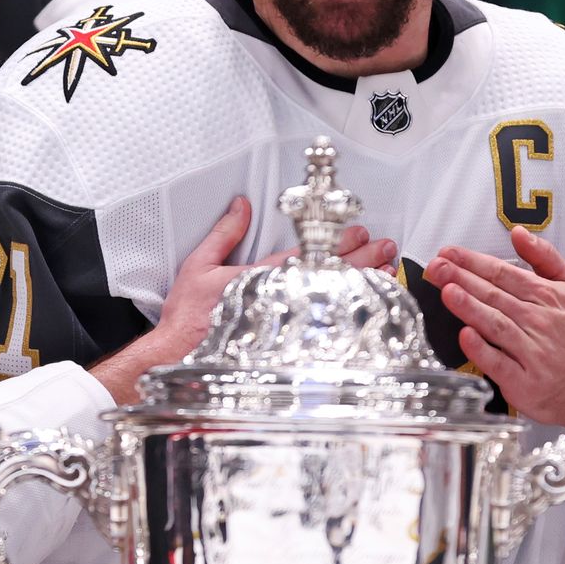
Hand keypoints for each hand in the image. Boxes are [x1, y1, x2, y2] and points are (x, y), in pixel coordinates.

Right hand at [158, 195, 396, 351]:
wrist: (176, 357)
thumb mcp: (198, 265)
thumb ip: (224, 234)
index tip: (359, 230)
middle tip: (384, 247)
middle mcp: (277, 300)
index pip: (307, 254)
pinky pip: (327, 325)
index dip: (336, 241)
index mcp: (259, 278)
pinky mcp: (286, 344)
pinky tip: (371, 305)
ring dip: (362, 283)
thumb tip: (241, 206)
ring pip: (333, 299)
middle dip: (359, 258)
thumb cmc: (187, 316)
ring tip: (388, 270)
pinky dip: (352, 313)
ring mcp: (285, 324)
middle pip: (327, 275)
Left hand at [426, 226, 564, 437]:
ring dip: (471, 307)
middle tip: (437, 267)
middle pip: (495, 295)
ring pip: (496, 324)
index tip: (449, 253)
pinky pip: (499, 363)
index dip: (474, 262)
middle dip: (463, 278)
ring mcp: (532, 353)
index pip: (504, 273)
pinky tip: (465, 336)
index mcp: (547, 296)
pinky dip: (482, 349)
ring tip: (447, 291)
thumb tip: (519, 233)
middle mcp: (540, 322)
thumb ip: (545, 257)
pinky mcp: (524, 382)